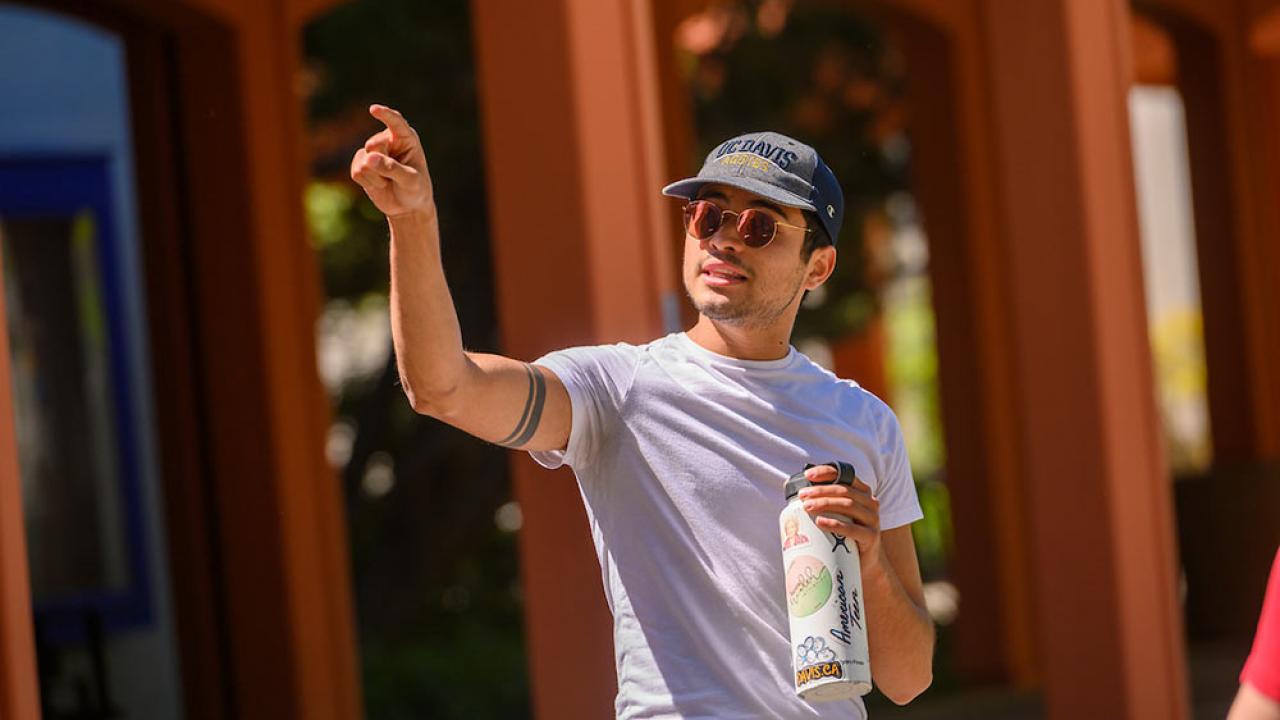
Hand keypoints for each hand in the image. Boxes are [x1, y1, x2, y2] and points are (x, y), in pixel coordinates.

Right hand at [350, 104, 434, 219]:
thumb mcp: (410, 180)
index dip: (385, 115)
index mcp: (406, 138)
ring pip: (363, 159)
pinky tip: (379, 185)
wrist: (407, 207)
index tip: (374, 109)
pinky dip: (367, 182)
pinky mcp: (361, 164)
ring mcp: (373, 152)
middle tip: (395, 177)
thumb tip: (369, 158)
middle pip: (373, 145)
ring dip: (376, 176)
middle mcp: (388, 140)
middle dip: (381, 163)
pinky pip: (356, 170)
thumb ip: (392, 168)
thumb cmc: (416, 190)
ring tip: (389, 181)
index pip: (395, 122)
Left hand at [797, 464, 884, 575]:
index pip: (845, 475)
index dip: (826, 472)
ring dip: (825, 504)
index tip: (807, 475)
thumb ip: (826, 502)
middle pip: (844, 491)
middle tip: (802, 496)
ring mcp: (872, 520)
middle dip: (821, 491)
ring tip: (807, 507)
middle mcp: (870, 503)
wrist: (865, 562)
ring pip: (848, 506)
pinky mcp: (871, 537)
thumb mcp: (840, 515)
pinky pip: (853, 528)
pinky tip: (820, 522)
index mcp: (862, 492)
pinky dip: (835, 524)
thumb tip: (797, 494)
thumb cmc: (847, 535)